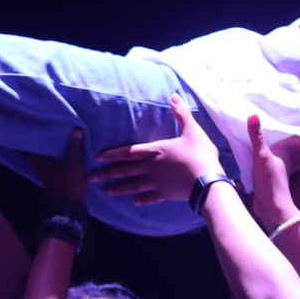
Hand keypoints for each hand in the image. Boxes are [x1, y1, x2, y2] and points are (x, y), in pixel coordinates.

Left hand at [30, 129, 88, 206]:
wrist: (67, 205)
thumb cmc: (68, 182)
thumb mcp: (74, 162)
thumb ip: (74, 145)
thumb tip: (77, 128)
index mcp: (39, 158)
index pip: (32, 140)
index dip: (35, 130)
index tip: (40, 121)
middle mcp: (37, 162)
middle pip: (37, 145)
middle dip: (43, 135)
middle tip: (50, 123)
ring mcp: (43, 168)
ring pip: (44, 151)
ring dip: (49, 143)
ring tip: (58, 131)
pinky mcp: (49, 172)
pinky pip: (49, 157)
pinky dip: (53, 151)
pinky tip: (62, 146)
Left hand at [91, 96, 220, 205]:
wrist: (206, 180)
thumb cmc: (199, 154)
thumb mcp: (192, 130)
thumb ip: (181, 113)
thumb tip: (174, 95)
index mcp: (155, 150)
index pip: (128, 152)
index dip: (112, 154)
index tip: (98, 158)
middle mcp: (151, 167)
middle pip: (125, 170)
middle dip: (108, 173)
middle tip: (92, 178)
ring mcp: (156, 182)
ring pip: (133, 186)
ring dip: (119, 188)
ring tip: (107, 191)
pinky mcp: (165, 194)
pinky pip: (150, 197)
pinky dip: (142, 200)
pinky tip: (135, 203)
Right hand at [247, 116, 299, 228]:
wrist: (270, 207)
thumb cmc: (269, 181)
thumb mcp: (261, 157)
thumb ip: (257, 137)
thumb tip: (253, 114)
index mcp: (285, 154)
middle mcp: (288, 162)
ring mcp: (285, 174)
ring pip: (299, 165)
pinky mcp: (279, 183)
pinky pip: (291, 174)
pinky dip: (294, 172)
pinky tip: (294, 174)